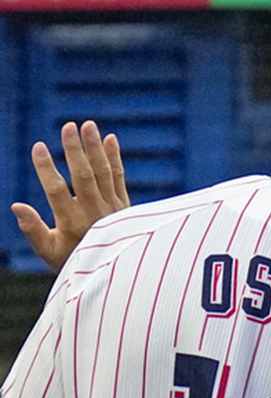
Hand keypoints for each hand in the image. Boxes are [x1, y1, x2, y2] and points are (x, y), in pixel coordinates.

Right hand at [10, 121, 128, 270]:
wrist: (115, 272)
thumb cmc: (74, 261)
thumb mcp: (49, 252)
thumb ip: (33, 229)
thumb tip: (16, 206)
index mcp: (72, 223)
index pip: (56, 191)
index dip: (46, 168)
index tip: (38, 147)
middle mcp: (95, 213)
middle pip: (84, 177)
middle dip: (74, 151)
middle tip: (67, 126)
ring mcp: (113, 208)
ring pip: (103, 173)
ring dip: (95, 148)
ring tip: (88, 125)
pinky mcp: (127, 206)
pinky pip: (119, 178)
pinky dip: (115, 158)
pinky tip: (109, 139)